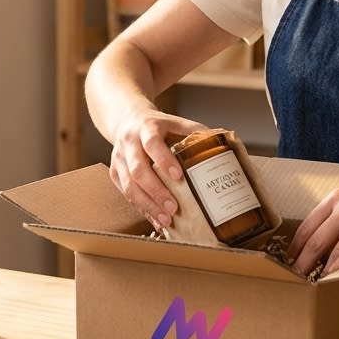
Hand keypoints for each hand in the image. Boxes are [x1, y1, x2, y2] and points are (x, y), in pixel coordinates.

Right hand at [108, 105, 208, 229]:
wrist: (127, 118)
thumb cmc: (157, 125)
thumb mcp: (175, 121)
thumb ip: (196, 132)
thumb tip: (223, 142)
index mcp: (147, 128)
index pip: (152, 144)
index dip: (164, 160)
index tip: (178, 176)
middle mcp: (129, 144)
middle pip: (138, 170)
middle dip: (156, 192)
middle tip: (173, 208)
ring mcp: (119, 159)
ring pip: (129, 186)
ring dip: (147, 205)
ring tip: (165, 220)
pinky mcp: (115, 173)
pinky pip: (125, 194)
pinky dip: (141, 208)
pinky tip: (155, 219)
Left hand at [287, 168, 338, 275]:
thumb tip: (323, 236)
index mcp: (337, 196)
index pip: (307, 225)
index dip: (296, 246)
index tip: (289, 260)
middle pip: (314, 239)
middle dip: (302, 261)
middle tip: (294, 277)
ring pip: (331, 249)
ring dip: (319, 269)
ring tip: (311, 282)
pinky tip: (333, 277)